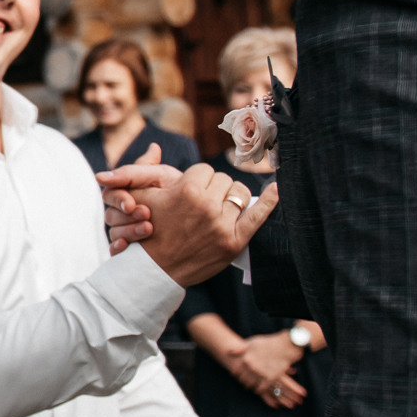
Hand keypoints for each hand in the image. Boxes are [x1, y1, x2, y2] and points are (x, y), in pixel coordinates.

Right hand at [97, 147, 173, 252]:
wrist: (191, 227)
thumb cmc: (175, 196)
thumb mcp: (164, 179)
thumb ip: (155, 166)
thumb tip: (154, 147)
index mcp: (124, 194)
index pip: (110, 194)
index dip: (119, 198)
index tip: (133, 203)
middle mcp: (120, 214)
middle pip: (111, 216)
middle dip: (127, 215)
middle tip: (146, 215)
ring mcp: (123, 233)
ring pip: (114, 233)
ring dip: (129, 231)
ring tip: (149, 229)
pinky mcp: (129, 252)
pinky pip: (116, 253)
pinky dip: (120, 249)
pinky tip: (129, 248)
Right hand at [129, 162, 276, 285]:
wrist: (153, 270)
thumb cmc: (146, 230)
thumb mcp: (140, 197)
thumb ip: (145, 168)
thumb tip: (155, 146)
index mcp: (186, 190)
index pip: (204, 169)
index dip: (197, 179)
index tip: (190, 191)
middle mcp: (206, 205)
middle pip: (223, 179)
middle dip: (214, 187)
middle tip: (202, 202)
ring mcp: (222, 225)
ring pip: (239, 193)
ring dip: (232, 196)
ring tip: (219, 208)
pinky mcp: (234, 242)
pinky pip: (258, 216)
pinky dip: (270, 201)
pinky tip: (276, 189)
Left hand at [232, 333, 305, 407]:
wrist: (286, 347)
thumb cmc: (268, 343)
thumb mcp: (252, 342)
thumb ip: (240, 348)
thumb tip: (229, 352)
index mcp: (246, 359)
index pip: (236, 371)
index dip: (236, 374)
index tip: (237, 376)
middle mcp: (251, 367)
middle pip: (243, 379)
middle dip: (243, 381)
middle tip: (245, 382)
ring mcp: (260, 374)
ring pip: (251, 385)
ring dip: (250, 386)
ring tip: (251, 386)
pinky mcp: (270, 379)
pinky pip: (261, 389)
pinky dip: (259, 390)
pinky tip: (258, 390)